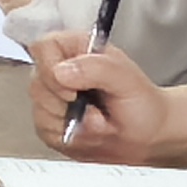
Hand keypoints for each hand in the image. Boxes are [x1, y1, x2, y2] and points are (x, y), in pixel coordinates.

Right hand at [26, 34, 178, 161]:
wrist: (148, 136)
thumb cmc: (143, 104)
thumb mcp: (127, 80)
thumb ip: (96, 68)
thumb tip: (60, 72)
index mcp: (75, 49)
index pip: (42, 48)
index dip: (51, 70)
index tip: (73, 91)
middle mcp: (59, 70)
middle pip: (38, 84)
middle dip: (68, 106)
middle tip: (96, 110)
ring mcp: (53, 98)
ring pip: (40, 111)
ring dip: (73, 125)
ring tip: (98, 122)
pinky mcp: (51, 123)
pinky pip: (45, 132)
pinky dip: (70, 138)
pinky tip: (89, 133)